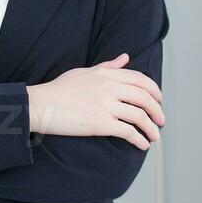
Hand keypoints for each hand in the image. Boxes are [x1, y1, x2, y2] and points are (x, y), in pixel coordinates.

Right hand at [25, 53, 165, 150]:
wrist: (41, 105)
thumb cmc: (60, 89)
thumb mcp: (85, 71)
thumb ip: (108, 66)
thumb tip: (125, 57)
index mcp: (106, 73)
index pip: (141, 80)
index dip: (155, 91)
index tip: (159, 101)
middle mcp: (109, 87)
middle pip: (145, 98)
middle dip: (157, 111)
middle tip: (161, 121)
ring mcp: (105, 105)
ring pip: (140, 116)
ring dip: (151, 129)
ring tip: (154, 137)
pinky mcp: (100, 123)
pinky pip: (128, 132)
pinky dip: (139, 139)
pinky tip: (141, 145)